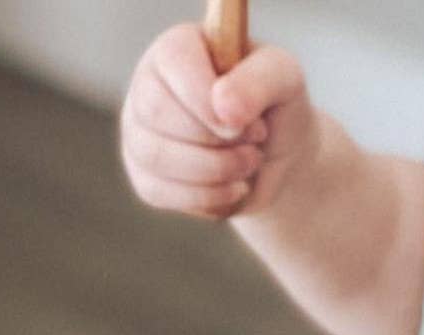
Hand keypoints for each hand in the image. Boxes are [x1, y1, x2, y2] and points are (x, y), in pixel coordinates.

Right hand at [120, 23, 316, 219]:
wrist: (279, 162)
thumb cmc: (275, 110)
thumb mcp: (285, 80)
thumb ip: (260, 79)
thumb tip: (223, 107)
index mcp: (178, 47)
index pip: (173, 62)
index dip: (210, 102)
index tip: (250, 123)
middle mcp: (147, 84)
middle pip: (156, 112)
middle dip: (218, 141)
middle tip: (255, 144)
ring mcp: (139, 131)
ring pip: (155, 156)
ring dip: (217, 171)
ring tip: (249, 165)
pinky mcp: (144, 175)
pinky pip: (157, 192)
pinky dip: (207, 198)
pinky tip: (232, 188)